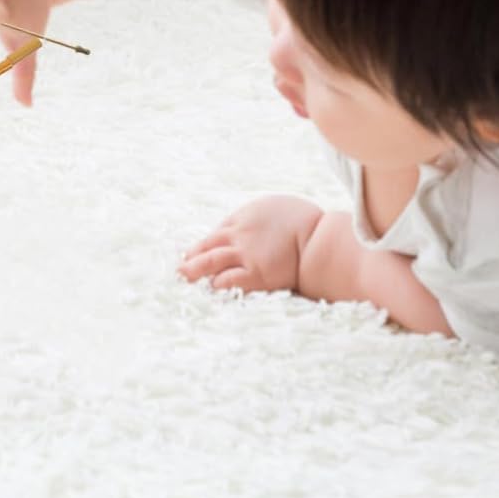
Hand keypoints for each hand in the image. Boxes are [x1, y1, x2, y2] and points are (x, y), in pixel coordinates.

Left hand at [177, 195, 324, 293]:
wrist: (320, 238)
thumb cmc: (306, 222)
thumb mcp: (278, 208)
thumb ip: (263, 218)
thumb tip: (263, 222)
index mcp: (244, 217)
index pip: (217, 232)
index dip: (205, 244)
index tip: (195, 254)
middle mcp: (239, 234)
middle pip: (206, 245)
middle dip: (190, 257)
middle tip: (179, 268)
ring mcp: (245, 254)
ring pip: (210, 261)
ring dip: (194, 270)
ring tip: (183, 279)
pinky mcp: (255, 274)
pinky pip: (228, 281)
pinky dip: (217, 285)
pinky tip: (210, 290)